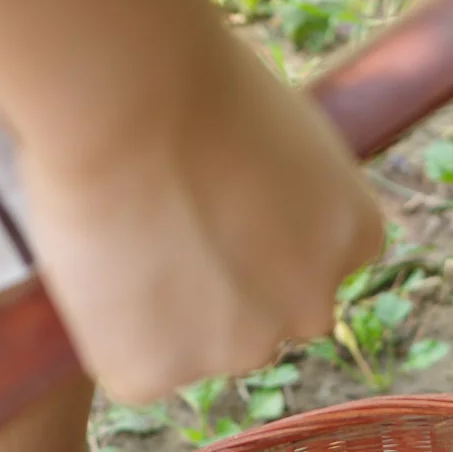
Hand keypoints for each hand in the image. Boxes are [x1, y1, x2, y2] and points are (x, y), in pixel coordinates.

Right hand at [21, 36, 383, 401]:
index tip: (212, 200)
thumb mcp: (280, 131)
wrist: (126, 95)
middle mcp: (312, 311)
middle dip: (219, 290)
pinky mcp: (160, 374)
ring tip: (123, 236)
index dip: (255, 238)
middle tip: (158, 224)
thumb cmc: (190, 77)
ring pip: (197, 347)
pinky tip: (96, 271)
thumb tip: (251, 223)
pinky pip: (133, 367)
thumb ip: (284, 196)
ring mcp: (240, 350)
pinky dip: (110, 333)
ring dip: (165, 315)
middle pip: (262, 318)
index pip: (314, 266)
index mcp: (356, 237)